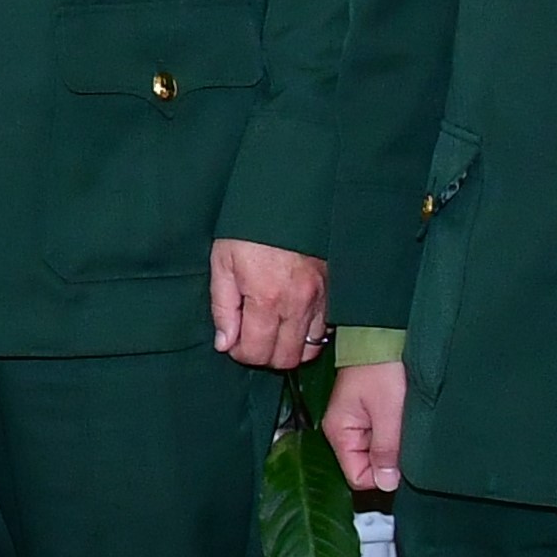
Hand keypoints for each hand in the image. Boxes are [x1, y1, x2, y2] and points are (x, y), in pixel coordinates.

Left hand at [209, 238, 329, 370]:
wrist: (288, 198)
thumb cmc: (250, 228)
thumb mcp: (223, 262)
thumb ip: (222, 307)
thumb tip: (225, 343)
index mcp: (266, 298)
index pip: (256, 351)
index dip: (240, 353)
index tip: (233, 341)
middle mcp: (298, 305)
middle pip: (286, 359)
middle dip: (265, 355)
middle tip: (251, 338)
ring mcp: (321, 300)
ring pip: (310, 350)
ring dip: (289, 349)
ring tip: (272, 332)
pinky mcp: (334, 292)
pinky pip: (326, 331)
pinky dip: (309, 335)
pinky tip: (292, 321)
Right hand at [322, 358, 406, 496]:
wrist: (385, 335)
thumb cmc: (382, 366)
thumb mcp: (388, 412)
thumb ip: (386, 450)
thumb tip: (387, 484)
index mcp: (339, 432)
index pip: (357, 476)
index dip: (382, 476)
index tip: (401, 463)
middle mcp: (344, 429)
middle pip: (368, 465)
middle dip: (390, 458)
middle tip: (404, 435)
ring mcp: (358, 421)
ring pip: (379, 451)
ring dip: (395, 444)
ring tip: (404, 421)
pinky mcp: (371, 413)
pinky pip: (384, 436)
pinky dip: (397, 432)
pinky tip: (404, 417)